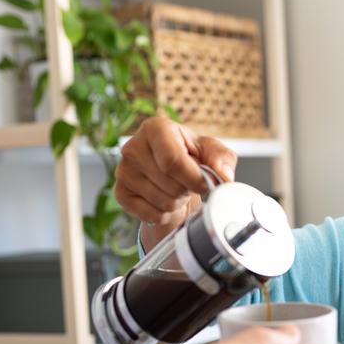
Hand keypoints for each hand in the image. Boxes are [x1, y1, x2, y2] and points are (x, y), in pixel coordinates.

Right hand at [115, 116, 236, 236]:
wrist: (171, 176)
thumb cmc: (191, 159)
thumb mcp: (212, 152)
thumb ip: (222, 159)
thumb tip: (223, 175)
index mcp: (156, 128)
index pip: (172, 161)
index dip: (193, 179)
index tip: (205, 186)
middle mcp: (133, 147)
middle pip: (170, 184)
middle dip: (187, 191)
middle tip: (188, 184)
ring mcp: (123, 171)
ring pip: (163, 202)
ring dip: (177, 202)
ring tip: (176, 190)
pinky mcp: (120, 193)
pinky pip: (151, 214)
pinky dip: (164, 214)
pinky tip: (164, 201)